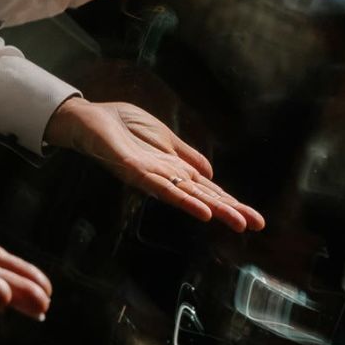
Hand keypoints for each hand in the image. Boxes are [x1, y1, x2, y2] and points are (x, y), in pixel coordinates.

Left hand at [45, 96, 264, 230]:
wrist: (88, 118)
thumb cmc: (122, 126)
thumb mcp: (163, 137)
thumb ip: (186, 156)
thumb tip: (212, 174)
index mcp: (174, 168)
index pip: (208, 188)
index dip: (232, 202)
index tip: (256, 218)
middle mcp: (165, 176)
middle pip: (202, 195)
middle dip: (230, 210)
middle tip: (255, 225)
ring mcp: (150, 175)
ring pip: (186, 195)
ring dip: (212, 208)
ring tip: (235, 221)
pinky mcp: (133, 169)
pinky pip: (160, 186)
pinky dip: (182, 198)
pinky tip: (200, 208)